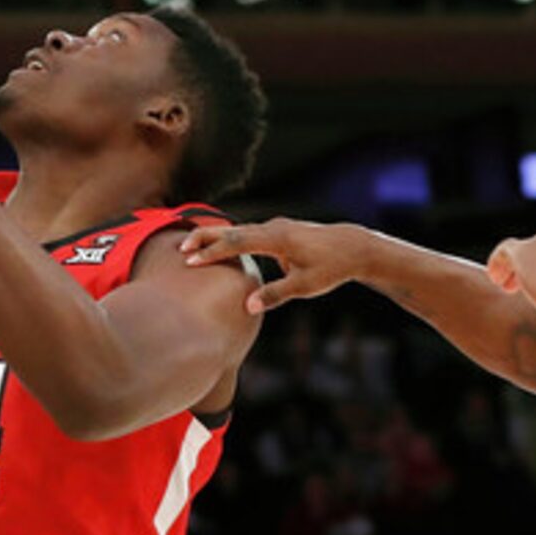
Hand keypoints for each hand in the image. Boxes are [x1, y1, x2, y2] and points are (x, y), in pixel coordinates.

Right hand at [178, 218, 368, 314]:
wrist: (355, 248)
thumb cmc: (332, 267)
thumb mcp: (305, 286)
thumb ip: (275, 294)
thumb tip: (249, 307)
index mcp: (278, 239)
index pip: (237, 243)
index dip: (212, 252)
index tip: (191, 260)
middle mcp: (274, 228)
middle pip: (232, 231)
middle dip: (205, 238)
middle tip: (181, 248)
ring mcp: (277, 227)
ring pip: (240, 230)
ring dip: (217, 238)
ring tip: (192, 247)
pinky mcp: (280, 232)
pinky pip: (250, 234)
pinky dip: (232, 239)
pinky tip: (221, 249)